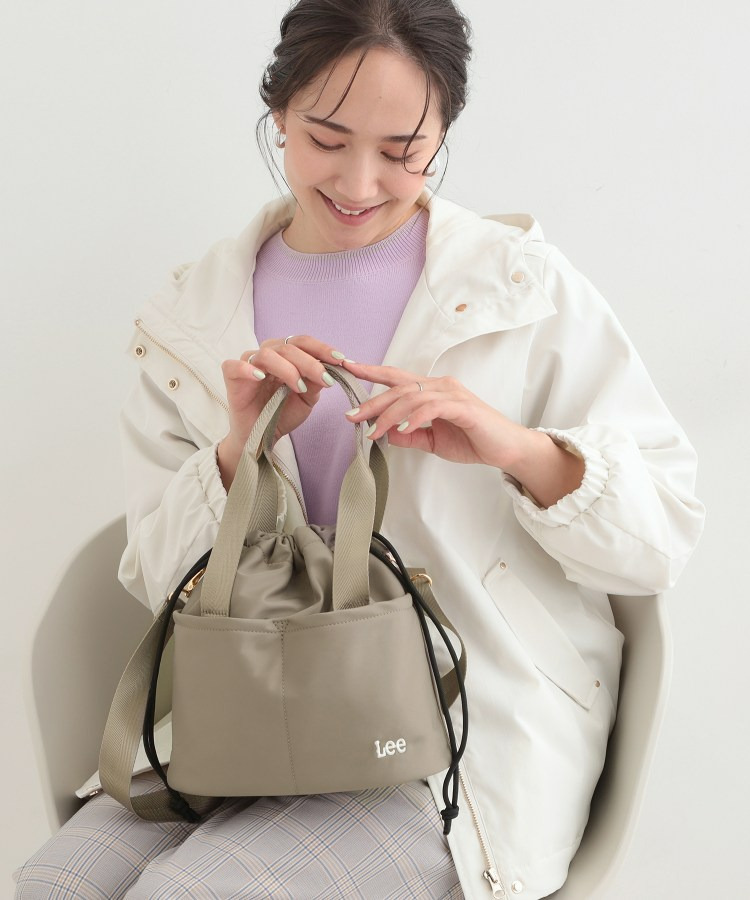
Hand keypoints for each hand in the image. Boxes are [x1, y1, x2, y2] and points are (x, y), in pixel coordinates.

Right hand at [218, 336, 351, 487]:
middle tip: (326, 380)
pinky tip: (260, 377)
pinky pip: (234, 366)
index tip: (340, 359)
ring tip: (300, 387)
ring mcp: (247, 364)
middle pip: (287, 346)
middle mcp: (266, 355)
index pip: (302, 342)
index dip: (321, 348)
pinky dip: (248, 369)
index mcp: (284, 356)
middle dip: (310, 362)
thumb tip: (331, 366)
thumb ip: (316, 381)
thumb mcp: (307, 398)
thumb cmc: (281, 414)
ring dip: (288, 369)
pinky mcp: (231, 377)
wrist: (260, 437)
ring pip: (267, 354)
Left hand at [341, 362, 526, 468]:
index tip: (348, 368)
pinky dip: (415, 417)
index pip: (397, 377)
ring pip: (411, 397)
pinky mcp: (462, 406)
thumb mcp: (433, 441)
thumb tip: (386, 434)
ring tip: (373, 432)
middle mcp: (440, 386)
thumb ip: (410, 436)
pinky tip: (403, 429)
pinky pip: (432, 407)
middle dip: (372, 401)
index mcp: (432, 390)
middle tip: (351, 416)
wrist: (505, 449)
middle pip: (398, 387)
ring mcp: (452, 394)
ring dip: (389, 415)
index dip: (371, 372)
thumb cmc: (473, 441)